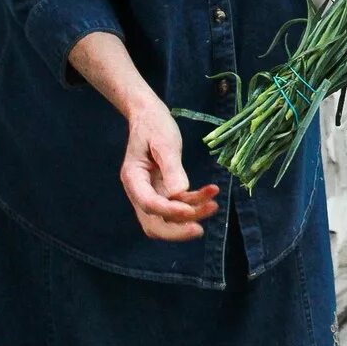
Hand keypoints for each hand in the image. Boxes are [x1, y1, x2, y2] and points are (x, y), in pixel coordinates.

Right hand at [118, 94, 218, 241]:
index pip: (148, 203)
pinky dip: (194, 203)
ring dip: (190, 216)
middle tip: (199, 229)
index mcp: (133, 178)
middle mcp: (139, 191)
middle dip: (176, 230)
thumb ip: (171, 168)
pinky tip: (210, 192)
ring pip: (167, 218)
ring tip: (213, 204)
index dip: (169, 211)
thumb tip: (180, 193)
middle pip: (153, 222)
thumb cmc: (154, 125)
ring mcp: (150, 193)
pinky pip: (177, 205)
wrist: (150, 115)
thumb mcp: (164, 142)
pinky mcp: (163, 191)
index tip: (190, 211)